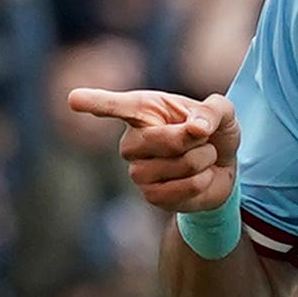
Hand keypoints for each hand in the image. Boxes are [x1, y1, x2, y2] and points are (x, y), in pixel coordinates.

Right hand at [63, 86, 238, 215]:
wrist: (223, 169)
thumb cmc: (214, 132)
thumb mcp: (222, 113)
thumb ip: (212, 111)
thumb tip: (196, 127)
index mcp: (142, 110)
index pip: (115, 106)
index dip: (96, 103)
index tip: (74, 100)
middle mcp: (132, 140)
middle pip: (159, 140)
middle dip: (191, 139)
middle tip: (202, 137)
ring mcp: (138, 170)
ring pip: (173, 166)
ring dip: (200, 161)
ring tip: (203, 157)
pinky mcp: (151, 196)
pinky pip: (178, 190)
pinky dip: (199, 183)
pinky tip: (200, 177)